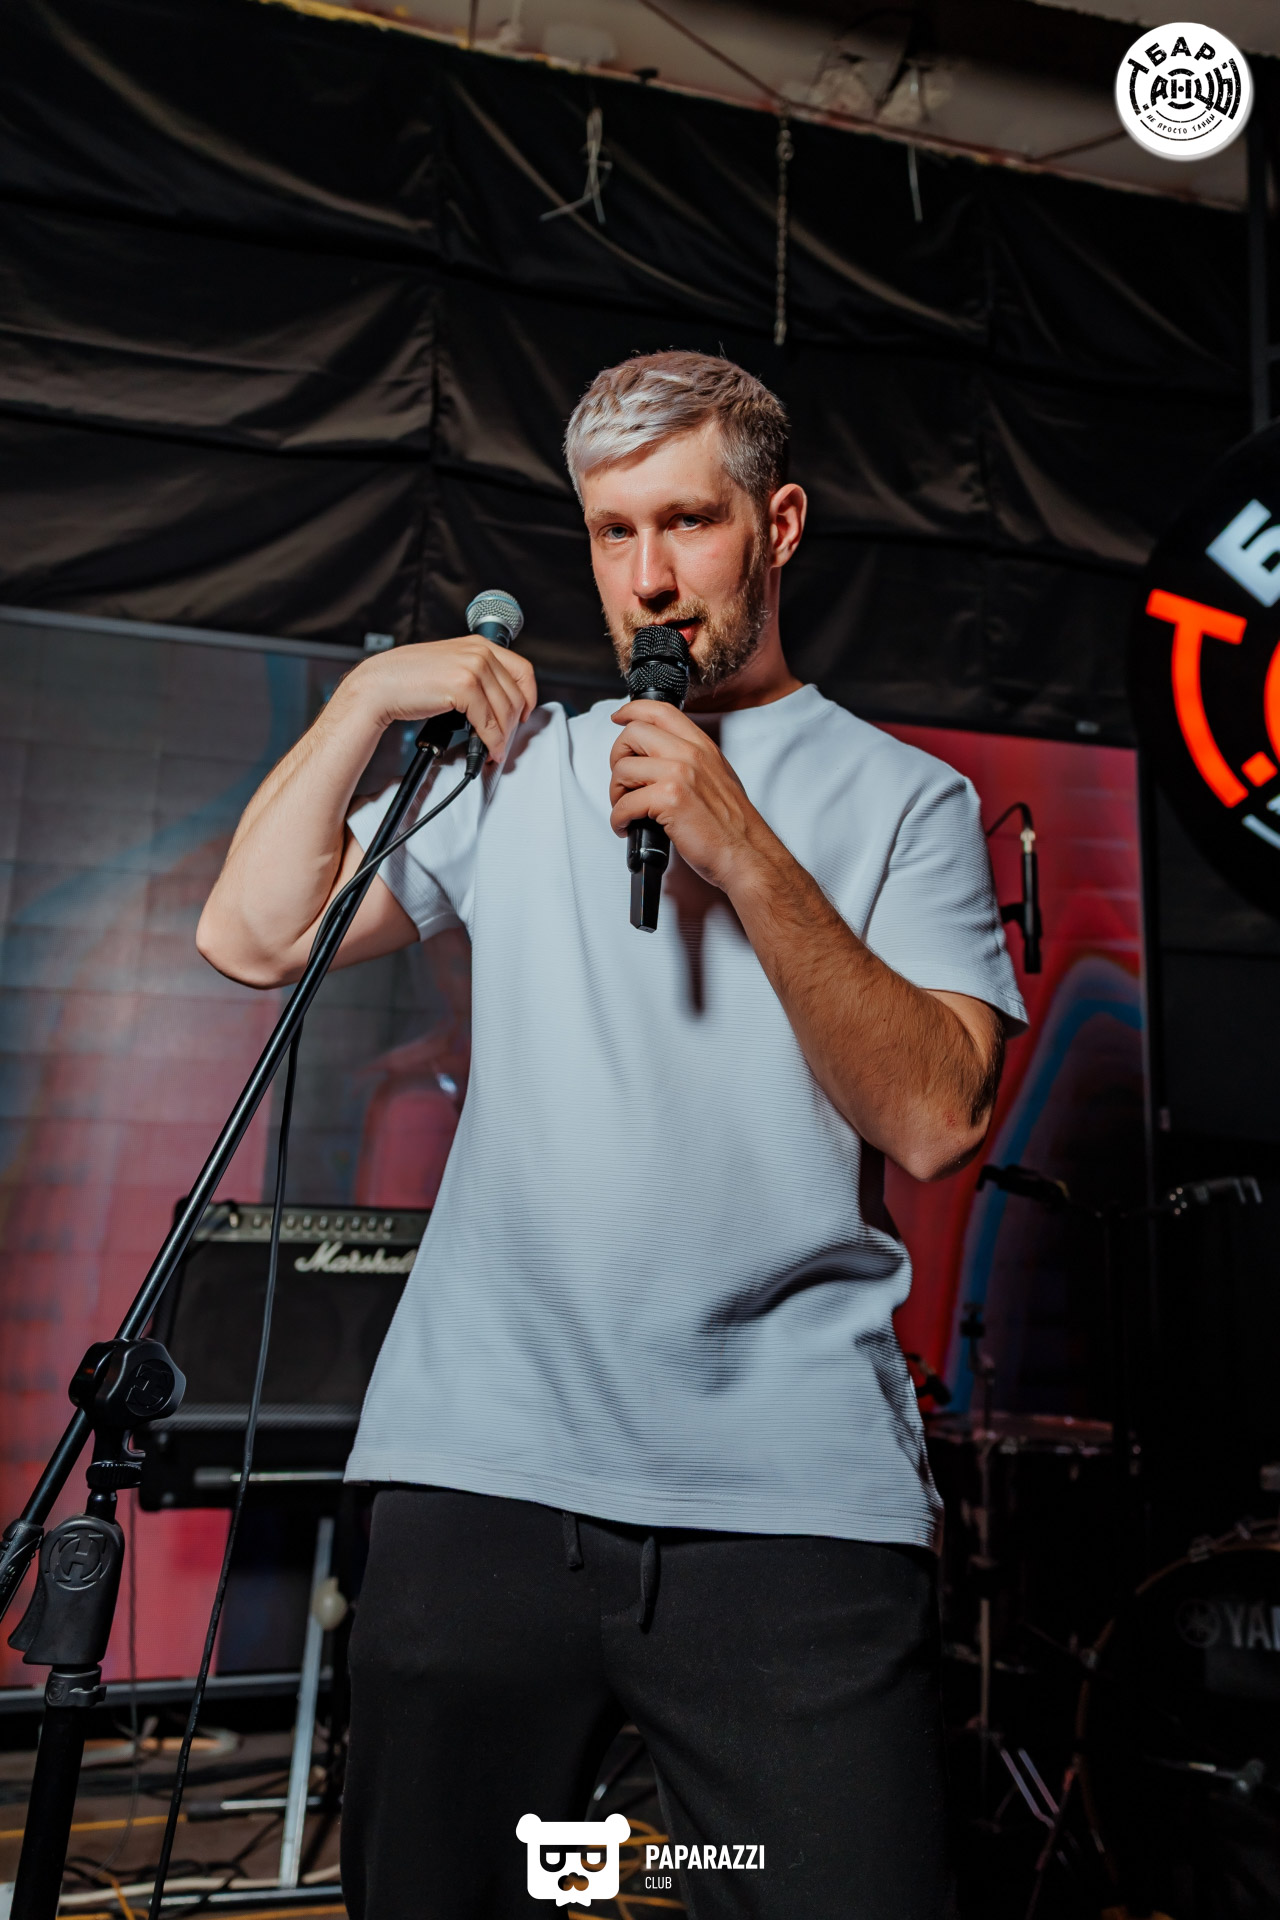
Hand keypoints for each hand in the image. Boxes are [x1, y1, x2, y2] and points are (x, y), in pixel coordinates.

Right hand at [340, 637, 537, 764]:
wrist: (380, 685)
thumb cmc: (409, 678)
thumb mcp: (451, 666)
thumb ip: (477, 675)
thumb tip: (498, 703)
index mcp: (479, 645)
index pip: (523, 671)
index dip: (529, 697)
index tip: (524, 714)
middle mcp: (480, 652)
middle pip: (516, 695)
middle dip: (514, 724)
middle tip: (506, 741)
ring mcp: (473, 667)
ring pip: (506, 711)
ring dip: (503, 737)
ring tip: (495, 750)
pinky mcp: (464, 687)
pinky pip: (489, 722)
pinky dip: (492, 741)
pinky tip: (487, 749)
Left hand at [609, 701, 772, 894]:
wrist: (747, 854)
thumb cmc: (733, 826)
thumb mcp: (718, 778)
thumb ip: (691, 762)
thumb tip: (658, 760)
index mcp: (702, 747)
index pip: (660, 710)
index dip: (631, 711)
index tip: (619, 718)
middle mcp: (691, 754)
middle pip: (634, 734)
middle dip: (617, 757)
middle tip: (623, 782)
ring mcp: (680, 774)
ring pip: (623, 768)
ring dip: (616, 793)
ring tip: (626, 809)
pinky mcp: (669, 800)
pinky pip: (624, 803)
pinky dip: (618, 819)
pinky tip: (627, 827)